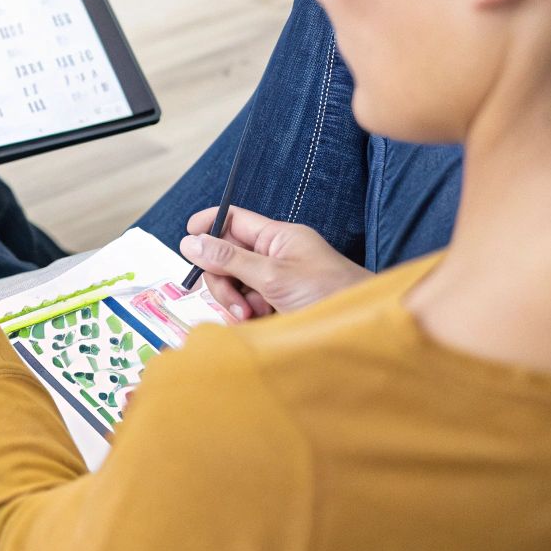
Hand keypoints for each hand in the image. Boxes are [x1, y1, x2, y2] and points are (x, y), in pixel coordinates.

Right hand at [179, 206, 368, 320]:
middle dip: (224, 281)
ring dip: (235, 303)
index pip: (232, 219)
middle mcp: (274, 256)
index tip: (188, 239)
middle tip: (237, 303)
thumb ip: (229, 260)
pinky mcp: (276, 306)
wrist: (362, 331)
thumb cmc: (331, 294)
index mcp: (277, 237)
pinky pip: (245, 306)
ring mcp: (274, 282)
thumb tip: (191, 242)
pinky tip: (258, 325)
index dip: (208, 225)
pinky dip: (245, 317)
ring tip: (253, 317)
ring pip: (233, 286)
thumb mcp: (273, 276)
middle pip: (226, 258)